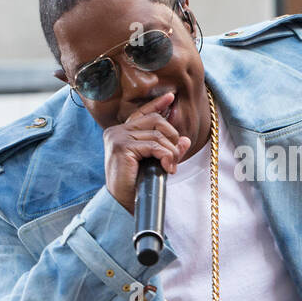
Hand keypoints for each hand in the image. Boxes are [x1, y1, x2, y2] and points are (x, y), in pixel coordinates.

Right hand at [102, 90, 191, 212]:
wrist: (122, 203)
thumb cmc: (135, 185)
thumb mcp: (154, 163)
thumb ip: (167, 149)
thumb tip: (185, 139)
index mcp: (120, 133)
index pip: (142, 113)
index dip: (157, 104)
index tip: (171, 97)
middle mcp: (116, 131)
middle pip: (155, 121)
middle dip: (171, 138)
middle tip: (174, 157)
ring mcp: (118, 138)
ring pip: (157, 135)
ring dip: (170, 152)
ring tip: (170, 166)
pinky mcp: (122, 147)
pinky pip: (154, 146)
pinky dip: (166, 156)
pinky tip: (167, 168)